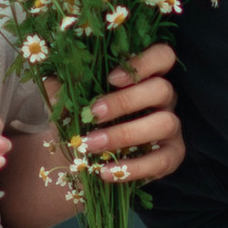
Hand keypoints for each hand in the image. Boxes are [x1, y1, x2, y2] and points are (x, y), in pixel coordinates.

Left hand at [76, 43, 183, 188]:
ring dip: (126, 134)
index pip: (163, 56)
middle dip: (125, 101)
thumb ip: (63, 90)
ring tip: (93, 144)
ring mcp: (172, 127)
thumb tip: (55, 88)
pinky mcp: (172, 156)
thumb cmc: (87, 120)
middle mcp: (164, 98)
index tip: (112, 78)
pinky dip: (133, 168)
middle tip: (94, 114)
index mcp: (146, 76)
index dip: (144, 62)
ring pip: (165, 123)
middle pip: (162, 89)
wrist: (91, 158)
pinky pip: (161, 160)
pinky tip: (105, 171)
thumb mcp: (72, 101)